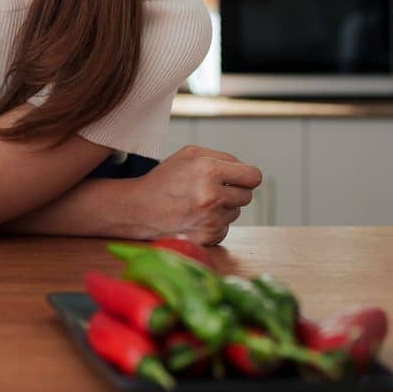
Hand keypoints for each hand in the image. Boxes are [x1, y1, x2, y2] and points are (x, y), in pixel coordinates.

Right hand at [134, 145, 262, 245]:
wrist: (139, 209)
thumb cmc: (164, 180)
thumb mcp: (189, 154)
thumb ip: (222, 157)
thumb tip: (247, 172)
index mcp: (208, 170)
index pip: (253, 176)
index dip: (246, 177)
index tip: (238, 179)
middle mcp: (212, 196)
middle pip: (247, 196)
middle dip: (233, 192)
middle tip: (211, 190)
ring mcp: (211, 219)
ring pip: (236, 212)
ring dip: (222, 208)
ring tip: (198, 203)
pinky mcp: (209, 237)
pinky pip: (225, 228)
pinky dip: (214, 223)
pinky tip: (195, 217)